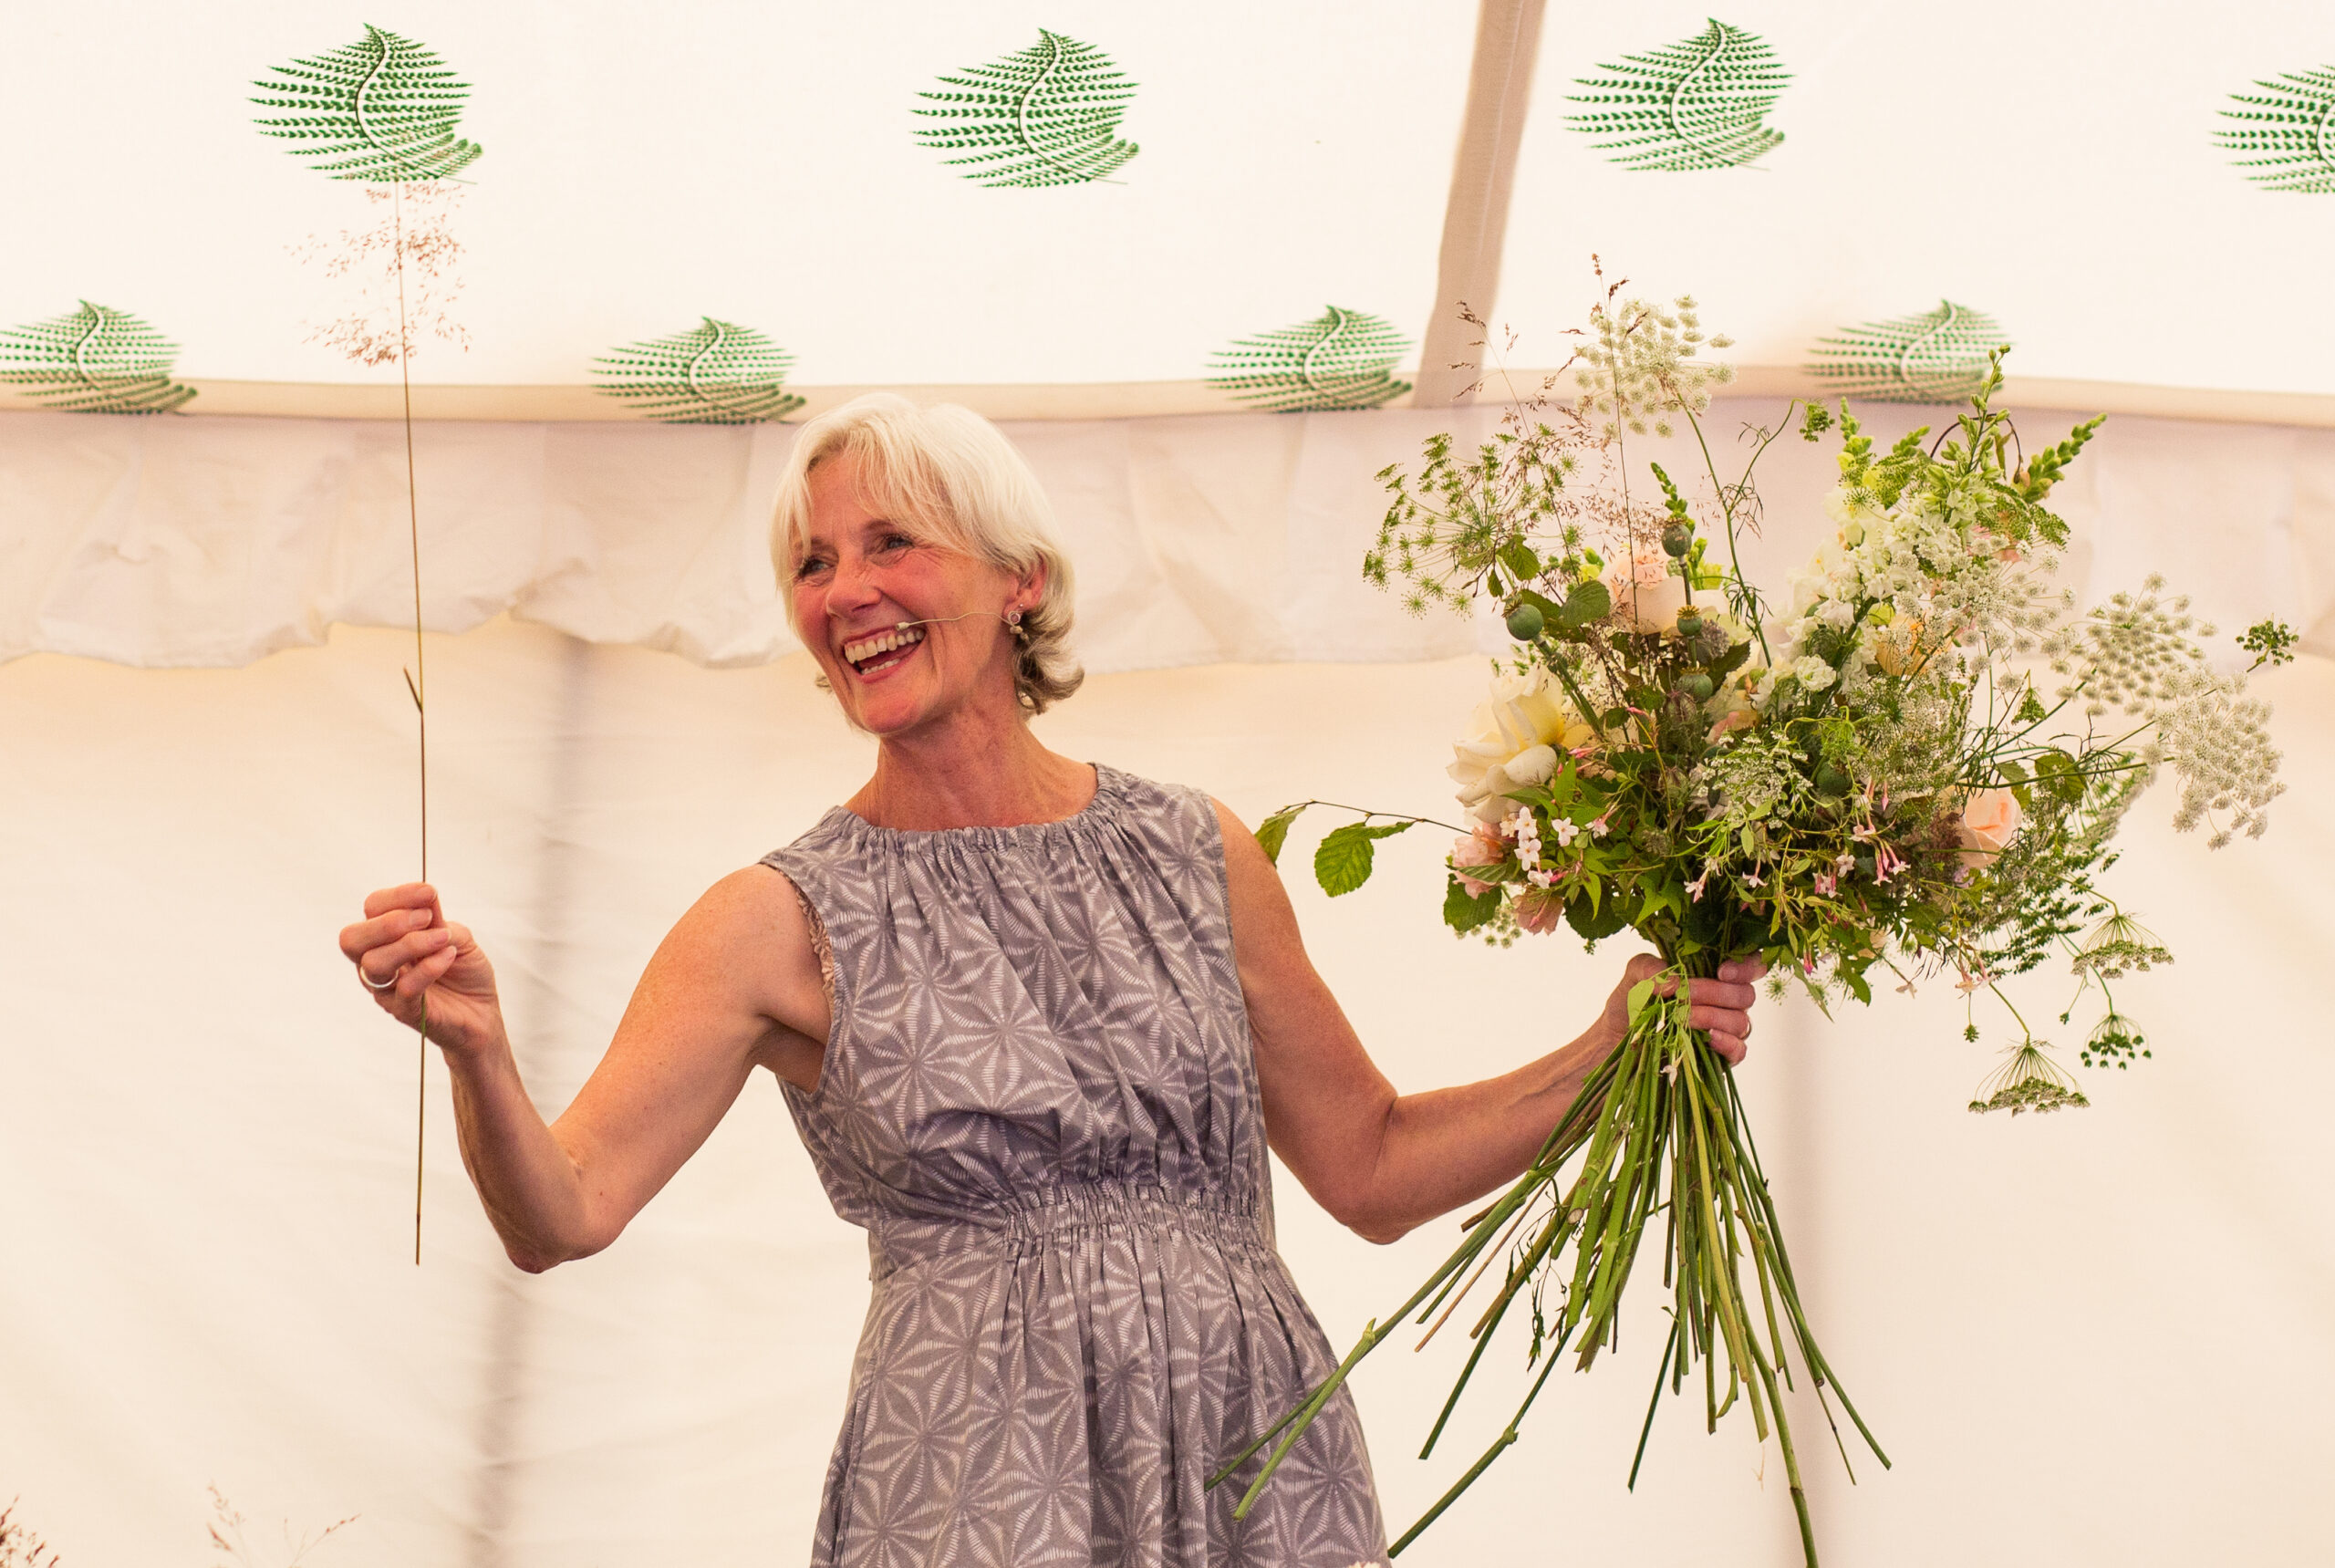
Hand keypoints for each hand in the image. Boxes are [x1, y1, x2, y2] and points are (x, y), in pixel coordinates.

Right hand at [337, 883, 505, 1060]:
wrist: (482, 1013)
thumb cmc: (464, 972)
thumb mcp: (456, 935)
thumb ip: (437, 918)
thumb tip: (425, 895)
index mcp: (385, 939)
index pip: (371, 910)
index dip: (396, 897)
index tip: (429, 892)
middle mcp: (377, 964)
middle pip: (351, 939)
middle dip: (388, 922)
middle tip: (426, 919)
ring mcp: (387, 990)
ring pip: (374, 964)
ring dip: (411, 944)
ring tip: (444, 939)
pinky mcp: (406, 1012)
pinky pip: (404, 988)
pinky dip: (429, 967)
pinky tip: (449, 956)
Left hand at [1596, 953, 1768, 1065]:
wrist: (1618, 1040)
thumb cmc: (1632, 1003)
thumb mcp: (1634, 976)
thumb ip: (1650, 968)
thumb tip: (1674, 981)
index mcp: (1713, 976)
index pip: (1750, 967)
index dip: (1747, 967)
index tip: (1721, 971)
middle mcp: (1725, 1002)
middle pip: (1746, 995)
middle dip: (1715, 992)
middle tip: (1684, 995)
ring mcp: (1725, 1031)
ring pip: (1741, 1021)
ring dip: (1712, 1016)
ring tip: (1683, 1017)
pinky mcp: (1720, 1058)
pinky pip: (1739, 1050)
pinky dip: (1726, 1043)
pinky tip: (1708, 1038)